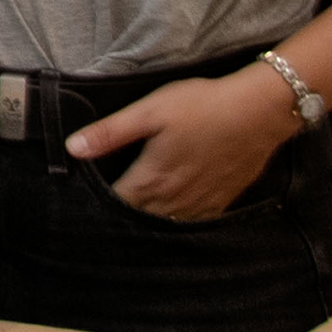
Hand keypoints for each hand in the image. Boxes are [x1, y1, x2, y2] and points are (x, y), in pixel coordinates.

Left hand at [65, 68, 296, 219]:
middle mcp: (173, 201)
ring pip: (165, 225)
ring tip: (133, 217)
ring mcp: (199, 205)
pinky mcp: (220, 203)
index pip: (115, 204)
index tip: (84, 200)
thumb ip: (110, 133)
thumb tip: (72, 149)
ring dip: (148, 223)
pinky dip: (176, 223)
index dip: (98, 202)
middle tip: (105, 212)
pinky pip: (192, 224)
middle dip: (121, 215)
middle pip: (138, 219)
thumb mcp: (150, 111)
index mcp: (151, 180)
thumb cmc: (203, 106)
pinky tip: (171, 215)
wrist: (259, 112)